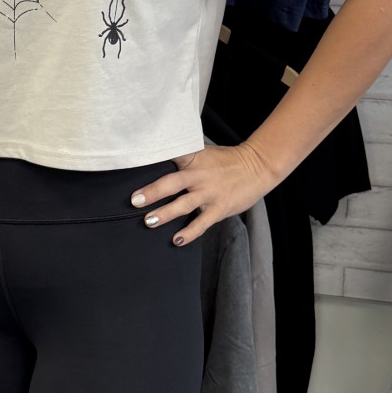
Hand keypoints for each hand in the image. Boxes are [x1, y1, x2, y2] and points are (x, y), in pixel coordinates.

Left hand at [131, 141, 277, 245]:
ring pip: (184, 204)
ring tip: (149, 221)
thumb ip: (184, 158)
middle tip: (135, 201)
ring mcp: (209, 192)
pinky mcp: (219, 208)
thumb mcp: (204, 153)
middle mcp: (199, 175)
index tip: (133, 165)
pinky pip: (202, 223)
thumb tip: (157, 164)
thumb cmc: (226, 161)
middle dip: (152, 192)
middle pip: (172, 183)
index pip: (170, 156)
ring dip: (165, 213)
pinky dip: (189, 232)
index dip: (153, 160)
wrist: (258, 167)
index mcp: (193, 158)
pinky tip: (177, 240)